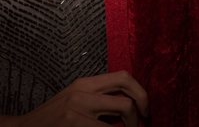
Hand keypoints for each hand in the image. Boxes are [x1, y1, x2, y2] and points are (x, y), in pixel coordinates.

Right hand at [0, 71, 149, 126]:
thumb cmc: (53, 122)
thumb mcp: (76, 105)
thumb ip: (98, 104)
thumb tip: (128, 111)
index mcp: (84, 83)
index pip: (123, 76)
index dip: (140, 92)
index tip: (145, 111)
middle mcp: (82, 90)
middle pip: (126, 84)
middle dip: (142, 105)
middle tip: (143, 123)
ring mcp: (77, 105)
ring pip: (123, 107)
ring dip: (131, 126)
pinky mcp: (72, 120)